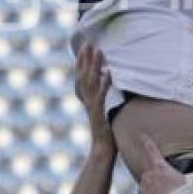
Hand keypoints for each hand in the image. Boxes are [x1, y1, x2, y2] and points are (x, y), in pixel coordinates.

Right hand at [74, 43, 113, 158]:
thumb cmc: (105, 132)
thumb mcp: (102, 111)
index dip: (83, 60)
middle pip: (84, 75)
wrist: (102, 150)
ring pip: (91, 82)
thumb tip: (107, 79)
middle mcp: (88, 101)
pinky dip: (105, 84)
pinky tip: (109, 74)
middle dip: (87, 58)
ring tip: (99, 51)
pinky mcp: (99, 114)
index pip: (83, 76)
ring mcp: (93, 107)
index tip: (86, 45)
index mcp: (88, 99)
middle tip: (89, 42)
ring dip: (95, 66)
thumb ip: (101, 96)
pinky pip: (101, 96)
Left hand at [137, 133, 192, 193]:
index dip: (147, 142)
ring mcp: (143, 189)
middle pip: (151, 170)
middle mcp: (148, 176)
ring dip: (154, 187)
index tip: (142, 135)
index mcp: (160, 168)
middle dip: (158, 174)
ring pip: (147, 184)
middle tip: (169, 184)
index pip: (152, 150)